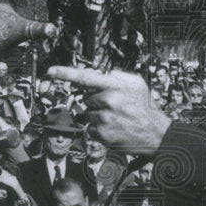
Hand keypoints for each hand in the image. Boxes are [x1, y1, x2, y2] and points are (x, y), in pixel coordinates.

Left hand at [46, 67, 171, 154]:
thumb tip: (103, 74)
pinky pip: (90, 129)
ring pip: (87, 114)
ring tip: (116, 119)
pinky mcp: (102, 134)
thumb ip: (118, 75)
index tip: (50, 71)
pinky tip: (114, 129)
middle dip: (96, 102)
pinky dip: (99, 129)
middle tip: (115, 107)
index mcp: (115, 86)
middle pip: (86, 98)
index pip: (85, 77)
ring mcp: (104, 119)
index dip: (65, 73)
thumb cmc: (145, 107)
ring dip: (98, 116)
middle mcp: (108, 101)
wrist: (156, 133)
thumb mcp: (137, 83)